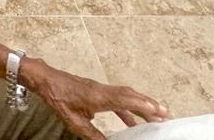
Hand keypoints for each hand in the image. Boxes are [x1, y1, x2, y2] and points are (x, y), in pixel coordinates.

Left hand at [25, 60, 168, 139]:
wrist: (47, 80)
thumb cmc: (59, 98)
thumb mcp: (75, 122)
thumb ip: (93, 135)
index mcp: (99, 96)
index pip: (125, 100)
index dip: (142, 105)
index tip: (158, 110)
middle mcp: (104, 90)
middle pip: (131, 95)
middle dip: (149, 104)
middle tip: (167, 113)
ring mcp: (102, 89)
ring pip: (127, 95)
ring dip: (142, 104)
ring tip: (157, 115)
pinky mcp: (98, 91)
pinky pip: (118, 99)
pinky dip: (128, 108)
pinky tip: (133, 122)